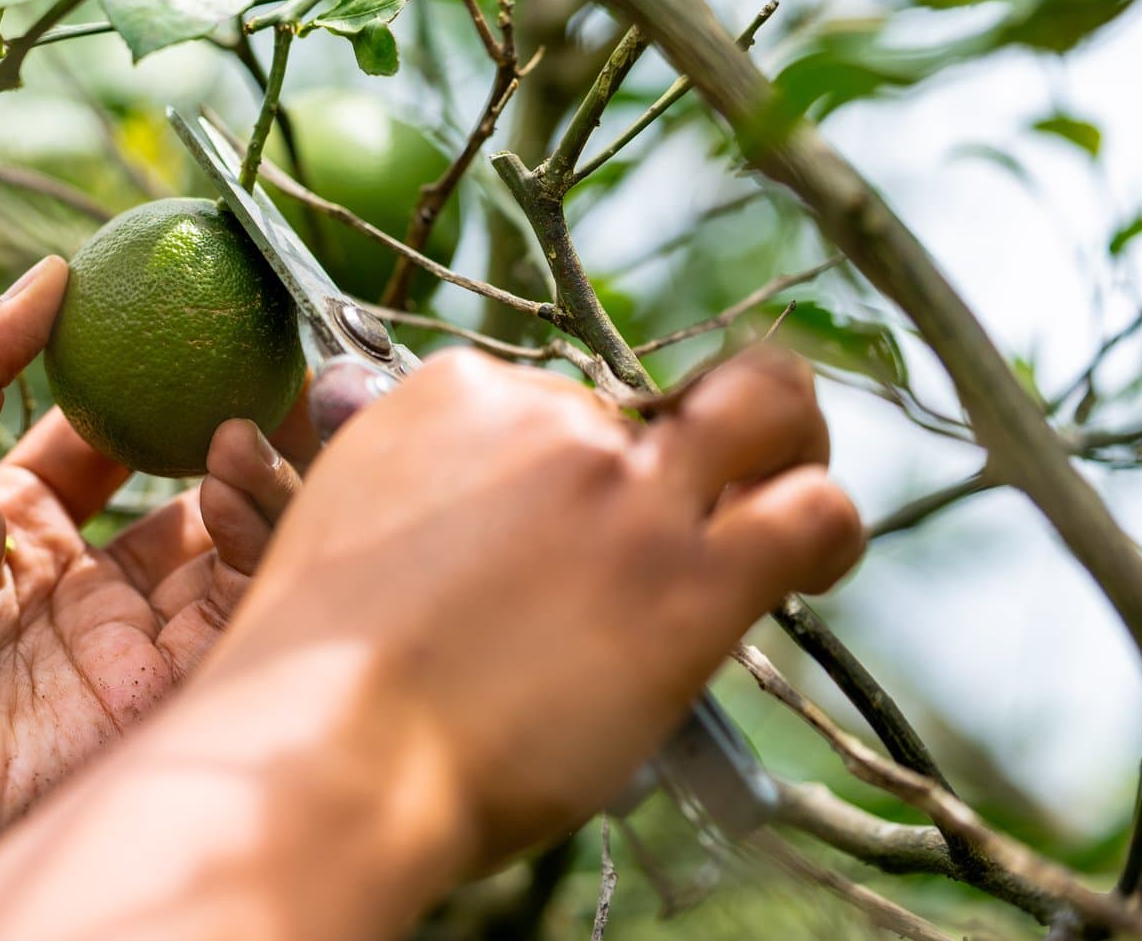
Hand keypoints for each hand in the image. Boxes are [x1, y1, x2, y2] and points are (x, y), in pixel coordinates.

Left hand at [0, 256, 300, 940]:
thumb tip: (52, 269)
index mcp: (27, 527)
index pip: (123, 444)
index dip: (170, 390)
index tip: (212, 327)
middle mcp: (89, 586)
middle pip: (196, 500)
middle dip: (244, 436)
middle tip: (277, 370)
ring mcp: (126, 645)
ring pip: (232, 556)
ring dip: (256, 483)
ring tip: (245, 423)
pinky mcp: (153, 701)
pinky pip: (232, 617)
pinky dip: (254, 547)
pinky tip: (233, 484)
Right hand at [216, 345, 861, 859]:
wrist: (330, 746)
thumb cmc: (314, 679)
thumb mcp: (344, 534)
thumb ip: (418, 506)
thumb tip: (473, 540)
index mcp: (448, 395)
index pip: (548, 398)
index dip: (568, 469)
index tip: (558, 533)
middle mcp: (544, 414)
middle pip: (649, 403)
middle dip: (680, 434)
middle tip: (696, 494)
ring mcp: (619, 486)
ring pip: (759, 412)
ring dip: (779, 446)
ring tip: (779, 505)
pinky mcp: (688, 572)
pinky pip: (810, 509)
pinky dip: (826, 527)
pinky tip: (813, 565)